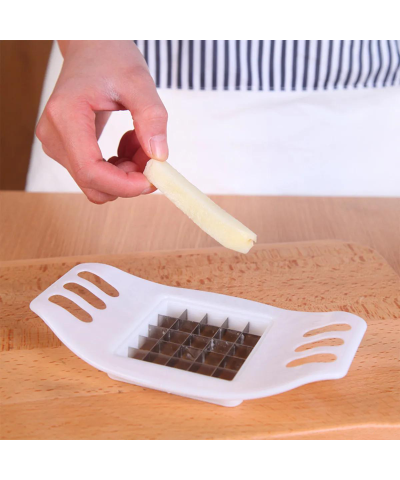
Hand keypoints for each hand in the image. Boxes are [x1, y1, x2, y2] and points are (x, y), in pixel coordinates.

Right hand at [36, 41, 167, 202]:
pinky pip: (95, 174)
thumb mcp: (139, 81)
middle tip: (152, 156)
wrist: (92, 47)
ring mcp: (56, 144)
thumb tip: (159, 157)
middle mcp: (53, 135)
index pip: (90, 170)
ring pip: (97, 183)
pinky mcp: (65, 149)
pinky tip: (129, 141)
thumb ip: (152, 118)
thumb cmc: (111, 57)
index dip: (123, 185)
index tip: (152, 180)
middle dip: (128, 180)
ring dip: (126, 173)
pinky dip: (119, 167)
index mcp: (66, 115)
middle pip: (92, 183)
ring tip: (140, 139)